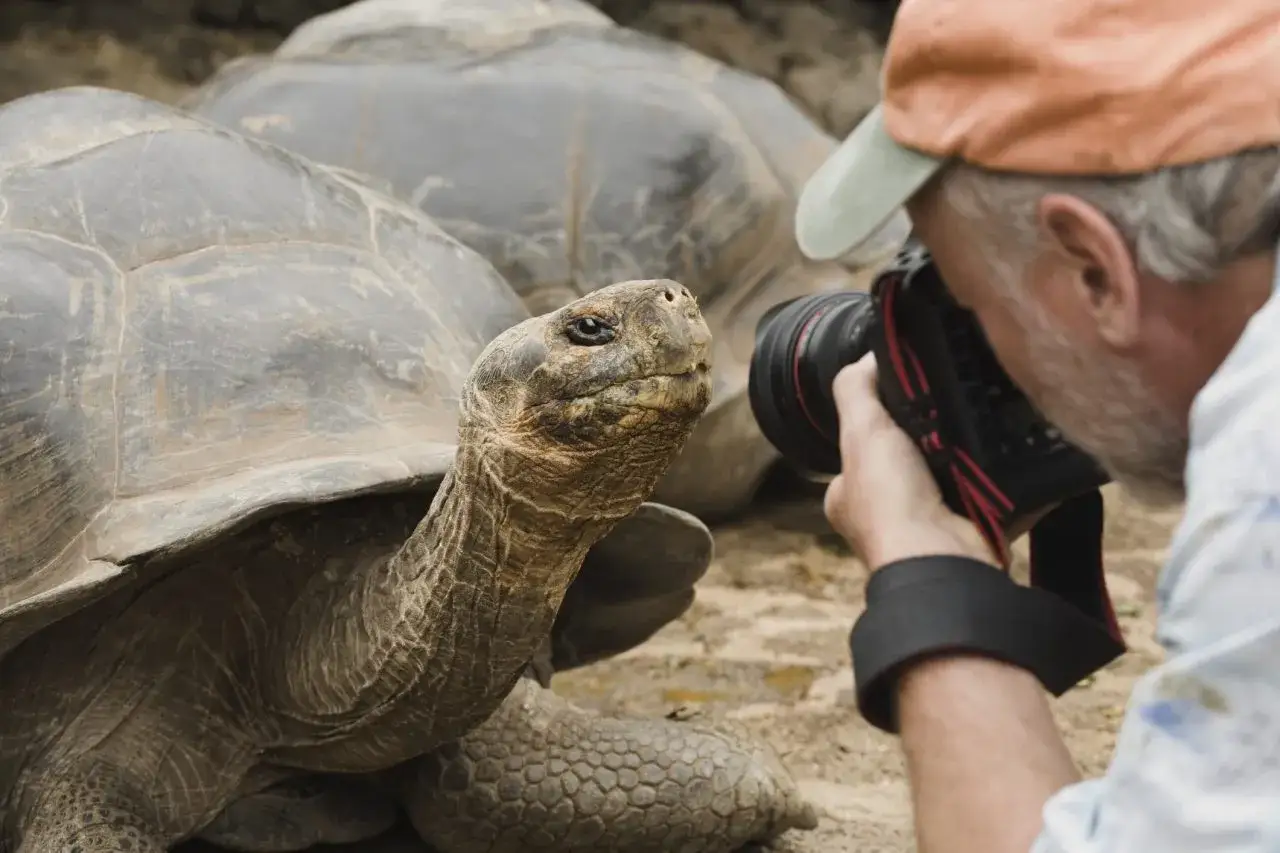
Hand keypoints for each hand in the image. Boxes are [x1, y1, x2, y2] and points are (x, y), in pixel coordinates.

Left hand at [824, 355, 995, 569]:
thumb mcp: (862, 431)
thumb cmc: (891, 503)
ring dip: (971, 454)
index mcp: (851, 495)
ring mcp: (931, 527)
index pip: (862, 445)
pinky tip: (1020, 451)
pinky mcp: (972, 532)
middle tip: (957, 403)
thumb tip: (868, 357)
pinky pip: (995, 497)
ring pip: (954, 476)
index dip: (882, 417)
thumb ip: (857, 390)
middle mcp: (887, 515)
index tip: (910, 392)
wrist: (941, 561)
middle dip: (934, 436)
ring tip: (990, 418)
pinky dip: (1007, 479)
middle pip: (912, 460)